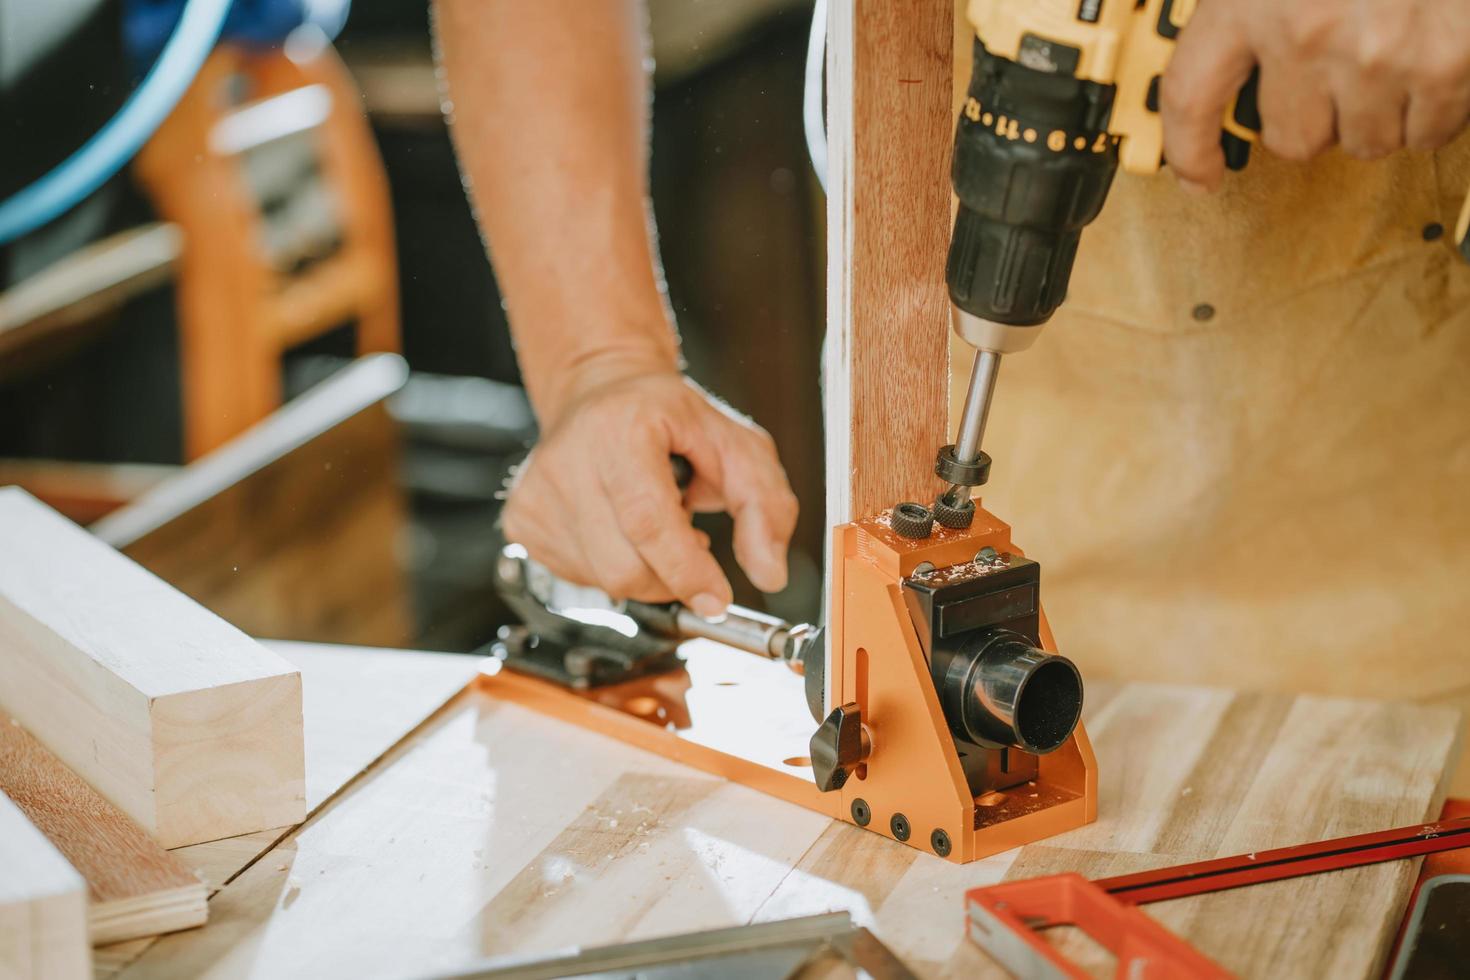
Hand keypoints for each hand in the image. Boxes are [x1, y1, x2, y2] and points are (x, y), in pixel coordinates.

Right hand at [500, 368, 798, 617]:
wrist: (601, 391)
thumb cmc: (669, 419)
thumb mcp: (738, 447)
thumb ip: (766, 507)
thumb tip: (769, 574)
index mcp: (620, 428)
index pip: (649, 521)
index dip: (687, 570)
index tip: (718, 598)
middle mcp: (567, 458)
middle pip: (624, 566)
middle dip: (672, 577)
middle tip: (691, 542)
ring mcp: (536, 492)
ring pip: (602, 581)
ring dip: (644, 570)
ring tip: (652, 525)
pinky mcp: (520, 519)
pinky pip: (579, 579)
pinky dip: (612, 568)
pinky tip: (619, 530)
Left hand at [1162, 0, 1469, 191]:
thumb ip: (1250, 0)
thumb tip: (1231, 43)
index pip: (1190, 95)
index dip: (1189, 148)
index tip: (1198, 174)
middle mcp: (1308, 31)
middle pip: (1291, 138)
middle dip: (1314, 118)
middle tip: (1339, 74)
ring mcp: (1379, 55)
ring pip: (1364, 142)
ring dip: (1376, 113)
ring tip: (1392, 57)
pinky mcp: (1446, 66)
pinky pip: (1428, 131)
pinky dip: (1432, 110)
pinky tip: (1431, 64)